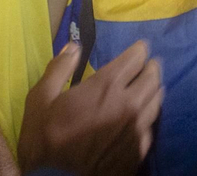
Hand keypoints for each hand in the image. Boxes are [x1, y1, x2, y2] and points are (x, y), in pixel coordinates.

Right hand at [18, 41, 162, 175]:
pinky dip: (149, 116)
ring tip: (150, 87)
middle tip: (149, 65)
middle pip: (153, 77)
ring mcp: (137, 129)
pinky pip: (151, 127)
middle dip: (151, 67)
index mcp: (106, 86)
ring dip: (154, 90)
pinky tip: (143, 117)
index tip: (140, 48)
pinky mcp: (139, 151)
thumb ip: (58, 69)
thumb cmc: (45, 141)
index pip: (135, 58)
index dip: (139, 50)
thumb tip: (73, 47)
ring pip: (157, 101)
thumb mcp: (40, 100)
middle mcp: (128, 104)